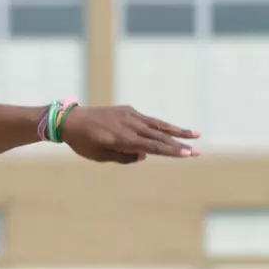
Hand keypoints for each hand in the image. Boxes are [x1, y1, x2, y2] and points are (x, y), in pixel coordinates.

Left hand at [60, 105, 200, 163]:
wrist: (70, 119)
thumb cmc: (82, 142)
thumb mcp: (99, 156)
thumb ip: (123, 157)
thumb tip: (144, 155)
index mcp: (122, 139)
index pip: (153, 146)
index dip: (171, 151)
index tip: (188, 154)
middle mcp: (129, 125)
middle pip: (159, 136)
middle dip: (180, 145)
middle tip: (198, 151)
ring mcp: (130, 116)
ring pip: (158, 125)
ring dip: (177, 131)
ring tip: (195, 135)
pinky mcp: (128, 111)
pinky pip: (148, 120)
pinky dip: (162, 125)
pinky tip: (173, 130)